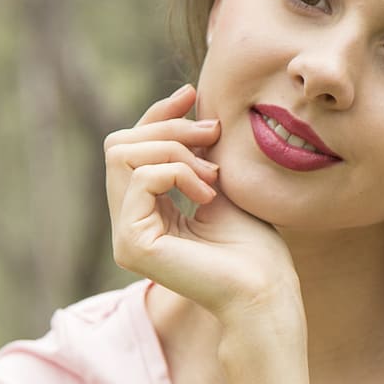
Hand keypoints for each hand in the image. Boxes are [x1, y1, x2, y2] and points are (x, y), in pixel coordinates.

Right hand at [104, 85, 300, 327]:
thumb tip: (183, 98)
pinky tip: (208, 193)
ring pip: (123, 156)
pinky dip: (178, 172)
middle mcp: (127, 227)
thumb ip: (192, 150)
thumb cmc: (254, 247)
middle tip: (212, 138)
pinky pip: (142, 178)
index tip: (192, 94)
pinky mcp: (132, 245)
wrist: (265, 289)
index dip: (157, 117)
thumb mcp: (218, 181)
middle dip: (167, 129)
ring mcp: (125, 238)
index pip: (129, 149)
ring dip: (175, 151)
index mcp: (144, 215)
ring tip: (212, 175)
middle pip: (118, 146)